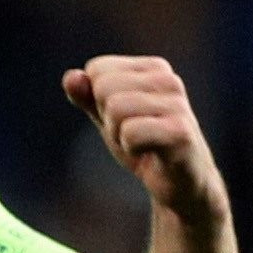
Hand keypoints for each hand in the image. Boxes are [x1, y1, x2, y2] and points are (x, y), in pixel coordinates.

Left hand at [64, 54, 225, 226]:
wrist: (180, 184)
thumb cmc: (144, 145)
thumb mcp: (108, 118)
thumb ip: (87, 97)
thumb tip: (71, 77)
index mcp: (154, 68)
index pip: (97, 69)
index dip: (99, 101)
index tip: (125, 118)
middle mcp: (169, 80)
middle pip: (104, 88)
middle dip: (108, 118)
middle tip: (132, 134)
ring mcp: (178, 105)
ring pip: (116, 108)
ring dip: (119, 135)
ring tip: (142, 144)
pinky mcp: (180, 132)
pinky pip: (130, 133)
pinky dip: (131, 149)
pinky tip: (151, 153)